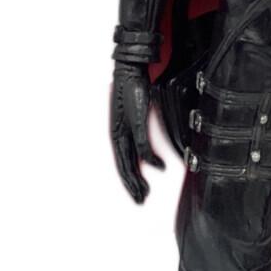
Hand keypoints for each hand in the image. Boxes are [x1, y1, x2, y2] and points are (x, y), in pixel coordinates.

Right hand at [110, 60, 163, 203]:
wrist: (132, 71)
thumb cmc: (132, 93)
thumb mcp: (139, 122)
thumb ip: (144, 145)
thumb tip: (154, 166)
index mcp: (116, 137)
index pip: (124, 167)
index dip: (132, 184)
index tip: (140, 198)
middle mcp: (118, 136)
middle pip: (125, 166)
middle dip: (133, 184)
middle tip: (142, 199)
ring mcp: (124, 130)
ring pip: (129, 159)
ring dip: (136, 175)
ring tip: (144, 190)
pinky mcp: (132, 124)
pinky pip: (134, 148)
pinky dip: (141, 160)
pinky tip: (148, 166)